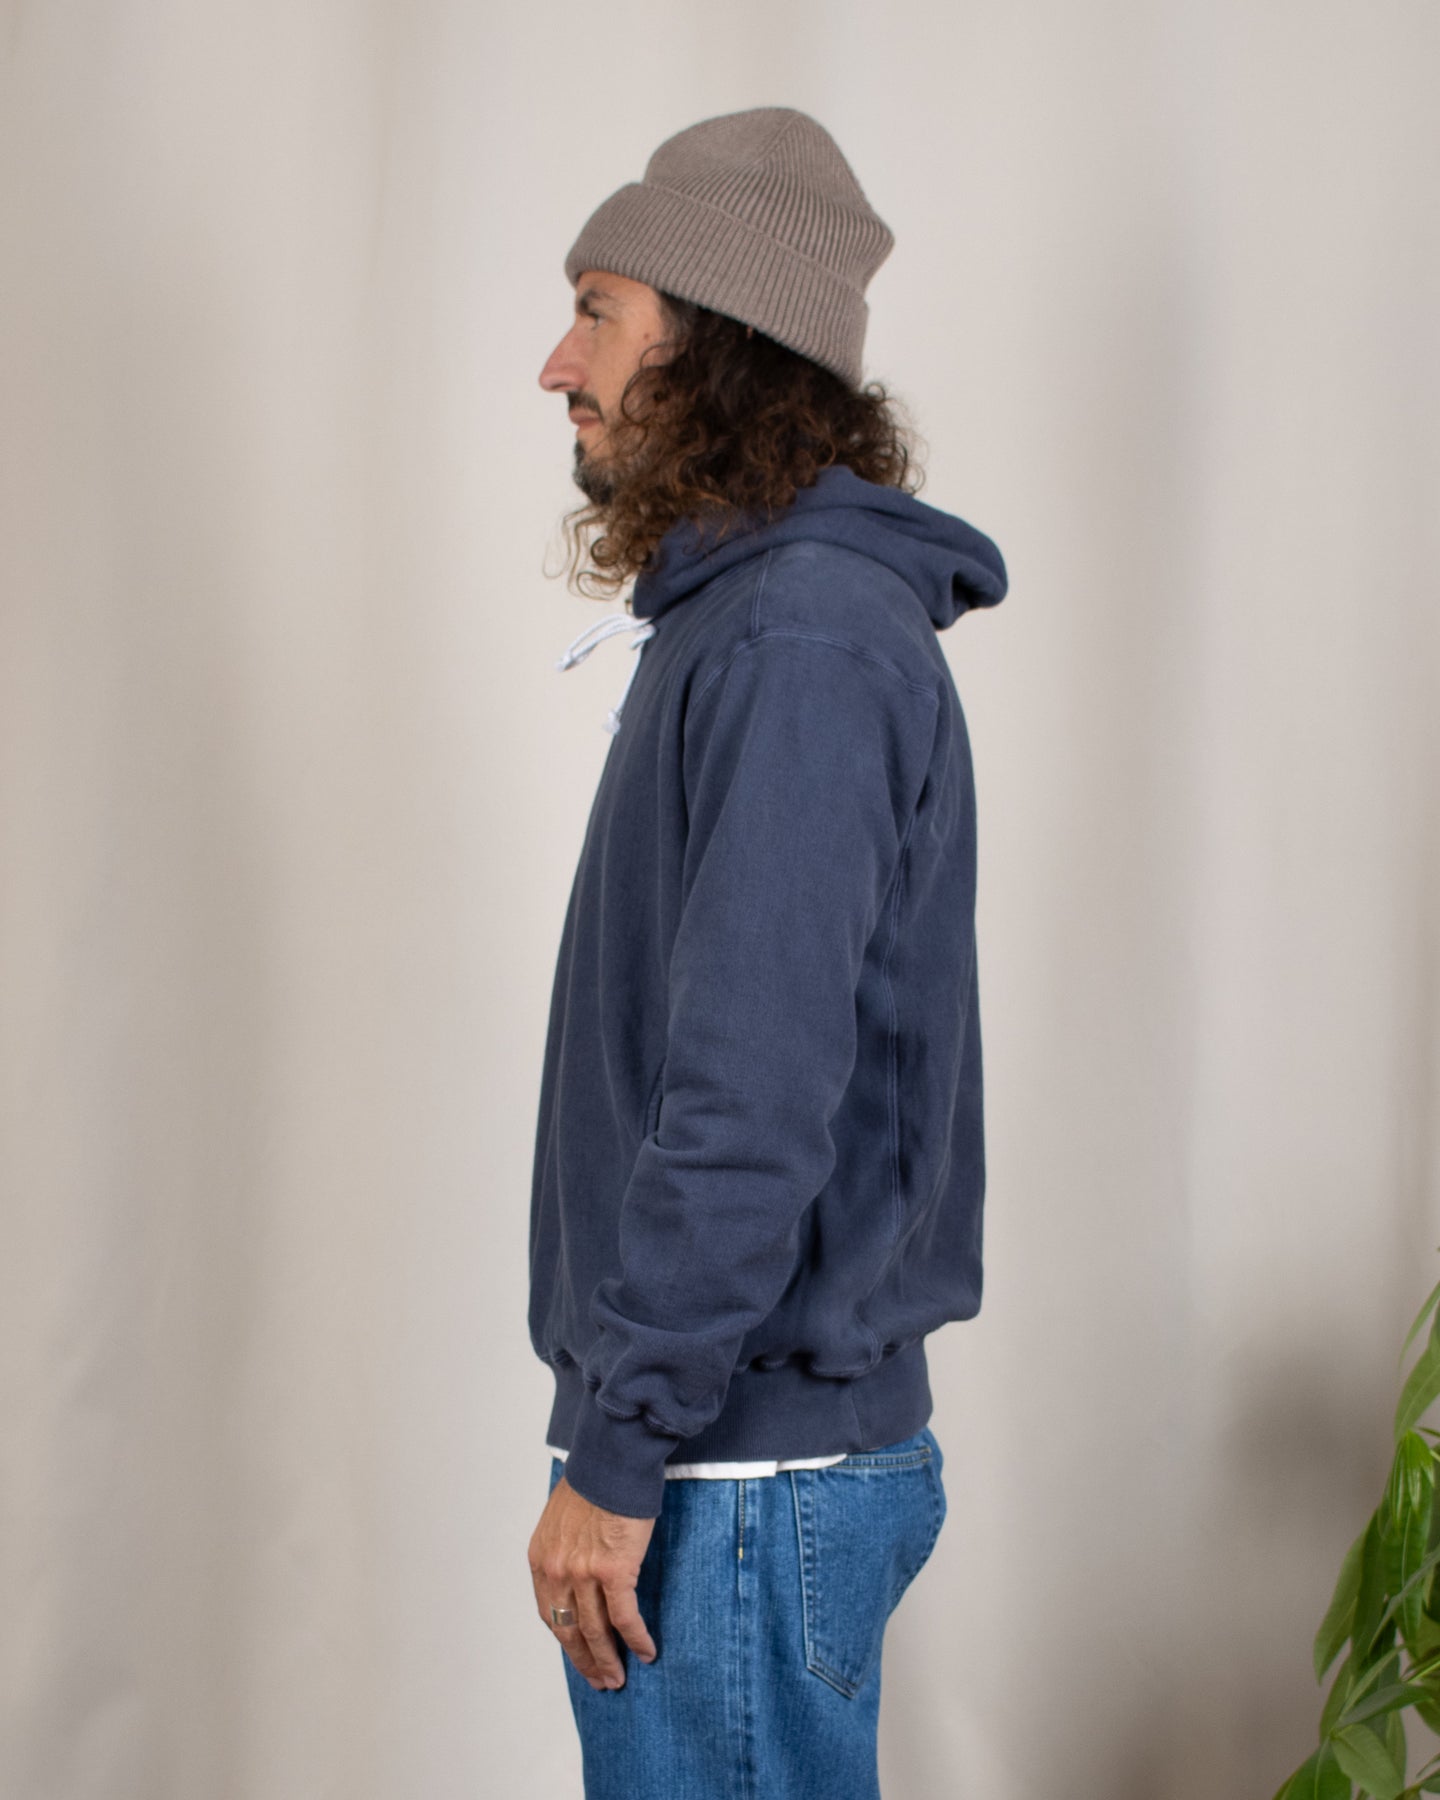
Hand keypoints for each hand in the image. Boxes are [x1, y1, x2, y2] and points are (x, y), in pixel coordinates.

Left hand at [528, 1473, 658, 1690]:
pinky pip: (625, 1617)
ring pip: (595, 1631)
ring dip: (608, 1660)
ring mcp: (584, 1573)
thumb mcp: (562, 1518)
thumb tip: (578, 1569)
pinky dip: (636, 1639)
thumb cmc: (593, 1482)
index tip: (579, 1654)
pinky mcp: (614, 1571)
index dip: (566, 1639)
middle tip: (600, 1680)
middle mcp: (557, 1570)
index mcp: (542, 1559)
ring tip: (618, 1678)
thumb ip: (564, 1548)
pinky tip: (647, 1652)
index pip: (550, 1613)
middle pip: (569, 1630)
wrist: (613, 1460)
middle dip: (585, 1660)